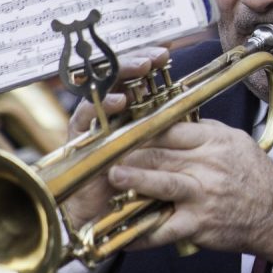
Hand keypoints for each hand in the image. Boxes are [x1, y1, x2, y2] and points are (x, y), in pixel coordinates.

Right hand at [61, 49, 170, 231]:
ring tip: (142, 67)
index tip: (167, 51)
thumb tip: (193, 106)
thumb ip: (170, 130)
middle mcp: (108, 114)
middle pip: (117, 76)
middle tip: (156, 55)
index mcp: (128, 112)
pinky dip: (101, 107)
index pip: (136, 77)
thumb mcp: (160, 155)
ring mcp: (92, 124)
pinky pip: (84, 118)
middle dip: (137, 61)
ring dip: (121, 75)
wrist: (106, 222)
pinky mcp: (78, 140)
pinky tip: (119, 101)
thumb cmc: (137, 186)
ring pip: (102, 89)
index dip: (148, 61)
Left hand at [105, 119, 272, 261]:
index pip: (171, 128)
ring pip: (162, 183)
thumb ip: (204, 131)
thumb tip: (173, 120)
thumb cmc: (255, 177)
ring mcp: (202, 195)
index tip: (118, 127)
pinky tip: (121, 235)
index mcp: (214, 141)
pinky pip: (165, 228)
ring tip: (112, 176)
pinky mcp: (198, 223)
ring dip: (134, 180)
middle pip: (161, 152)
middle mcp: (208, 165)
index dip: (141, 127)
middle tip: (101, 150)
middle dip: (128, 152)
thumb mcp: (236, 142)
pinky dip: (142, 234)